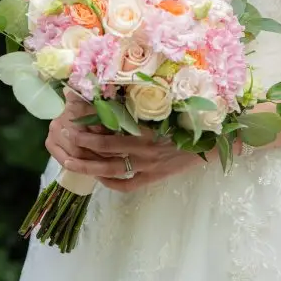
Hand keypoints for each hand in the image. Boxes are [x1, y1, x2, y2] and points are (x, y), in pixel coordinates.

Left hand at [45, 94, 206, 192]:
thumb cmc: (190, 118)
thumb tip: (111, 95)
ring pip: (112, 170)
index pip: (112, 127)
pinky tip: (98, 177)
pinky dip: (110, 182)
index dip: (91, 124)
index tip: (74, 116)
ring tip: (69, 161)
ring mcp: (150, 166)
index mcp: (149, 126)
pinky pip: (127, 185)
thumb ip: (142, 104)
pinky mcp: (155, 178)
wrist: (214, 140)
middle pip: (107, 149)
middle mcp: (148, 148)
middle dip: (83, 144)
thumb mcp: (166, 106)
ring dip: (89, 166)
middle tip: (65, 137)